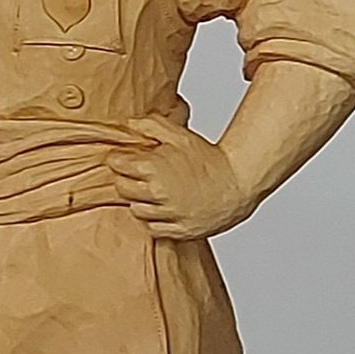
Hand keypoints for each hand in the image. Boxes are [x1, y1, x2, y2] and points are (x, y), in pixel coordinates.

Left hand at [104, 119, 247, 240]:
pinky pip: (153, 228)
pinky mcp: (179, 230)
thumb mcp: (180, 135)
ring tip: (154, 191)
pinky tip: (165, 207)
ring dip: (140, 200)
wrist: (238, 183)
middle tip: (139, 175)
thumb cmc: (210, 159)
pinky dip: (155, 219)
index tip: (125, 160)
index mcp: (154, 168)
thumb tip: (130, 123)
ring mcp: (168, 213)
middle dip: (126, 180)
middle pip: (121, 189)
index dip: (119, 160)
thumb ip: (152, 125)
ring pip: (136, 210)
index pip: (116, 166)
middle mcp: (158, 193)